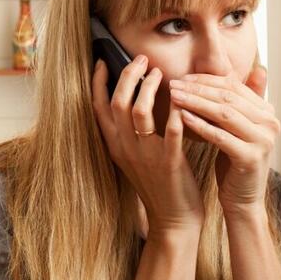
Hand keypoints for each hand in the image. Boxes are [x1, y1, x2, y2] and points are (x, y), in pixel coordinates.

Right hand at [92, 56, 203, 235]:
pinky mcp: (169, 163)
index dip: (98, 82)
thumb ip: (129, 131)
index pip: (98, 107)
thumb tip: (130, 99)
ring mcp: (146, 156)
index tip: (104, 60)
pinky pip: (171, 132)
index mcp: (115, 145)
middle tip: (142, 59)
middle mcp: (125, 148)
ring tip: (160, 73)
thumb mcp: (134, 156)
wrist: (172, 220)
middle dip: (128, 75)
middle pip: (118, 102)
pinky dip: (177, 112)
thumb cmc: (156, 183)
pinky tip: (183, 99)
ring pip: (139, 111)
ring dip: (149, 87)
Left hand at [169, 67, 279, 213]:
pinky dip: (200, 125)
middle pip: (228, 97)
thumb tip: (243, 69)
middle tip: (173, 84)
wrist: (242, 198)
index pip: (233, 85)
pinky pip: (221, 136)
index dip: (206, 79)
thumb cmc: (234, 160)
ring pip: (224, 113)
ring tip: (173, 96)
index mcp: (267, 111)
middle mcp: (270, 122)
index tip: (182, 77)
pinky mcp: (251, 157)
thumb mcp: (235, 127)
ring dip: (195, 102)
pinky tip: (182, 117)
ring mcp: (263, 140)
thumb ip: (235, 102)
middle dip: (197, 89)